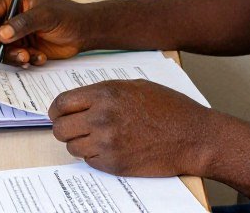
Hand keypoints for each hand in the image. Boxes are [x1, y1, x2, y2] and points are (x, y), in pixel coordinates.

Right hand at [0, 0, 89, 66]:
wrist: (83, 32)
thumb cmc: (68, 16)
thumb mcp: (46, 16)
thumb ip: (24, 23)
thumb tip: (2, 34)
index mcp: (12, 0)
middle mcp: (9, 17)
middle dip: (2, 48)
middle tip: (20, 55)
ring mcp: (15, 33)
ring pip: (0, 50)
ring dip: (14, 57)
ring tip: (31, 57)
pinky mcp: (21, 47)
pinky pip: (13, 58)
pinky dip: (24, 61)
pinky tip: (40, 58)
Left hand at [48, 79, 212, 176]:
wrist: (193, 136)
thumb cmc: (170, 108)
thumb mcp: (136, 86)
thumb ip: (105, 91)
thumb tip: (81, 99)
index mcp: (106, 94)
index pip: (62, 103)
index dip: (56, 110)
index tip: (58, 114)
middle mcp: (102, 117)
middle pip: (60, 128)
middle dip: (64, 128)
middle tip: (74, 128)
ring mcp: (107, 143)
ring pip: (72, 147)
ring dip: (80, 144)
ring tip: (96, 138)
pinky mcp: (114, 164)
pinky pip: (89, 161)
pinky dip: (94, 156)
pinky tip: (110, 148)